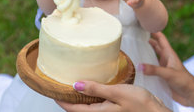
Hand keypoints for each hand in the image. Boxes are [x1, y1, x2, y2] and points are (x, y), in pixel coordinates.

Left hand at [55, 81, 170, 111]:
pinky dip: (91, 98)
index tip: (53, 91)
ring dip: (79, 98)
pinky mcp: (114, 111)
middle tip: (61, 86)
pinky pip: (96, 106)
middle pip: (79, 109)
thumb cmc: (141, 104)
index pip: (73, 109)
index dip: (61, 100)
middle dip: (69, 99)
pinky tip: (93, 89)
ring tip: (74, 85)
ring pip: (87, 108)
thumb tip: (75, 85)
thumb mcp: (117, 93)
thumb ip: (96, 89)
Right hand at [141, 32, 193, 106]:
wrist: (192, 94)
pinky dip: (146, 66)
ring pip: (153, 56)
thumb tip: (139, 66)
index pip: (160, 38)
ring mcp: (164, 67)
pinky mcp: (162, 76)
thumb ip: (154, 70)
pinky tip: (138, 67)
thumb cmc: (184, 81)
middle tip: (135, 35)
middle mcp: (166, 59)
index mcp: (169, 54)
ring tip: (134, 49)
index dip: (153, 30)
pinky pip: (152, 68)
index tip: (144, 23)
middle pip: (155, 46)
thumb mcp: (169, 74)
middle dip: (147, 40)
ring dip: (145, 53)